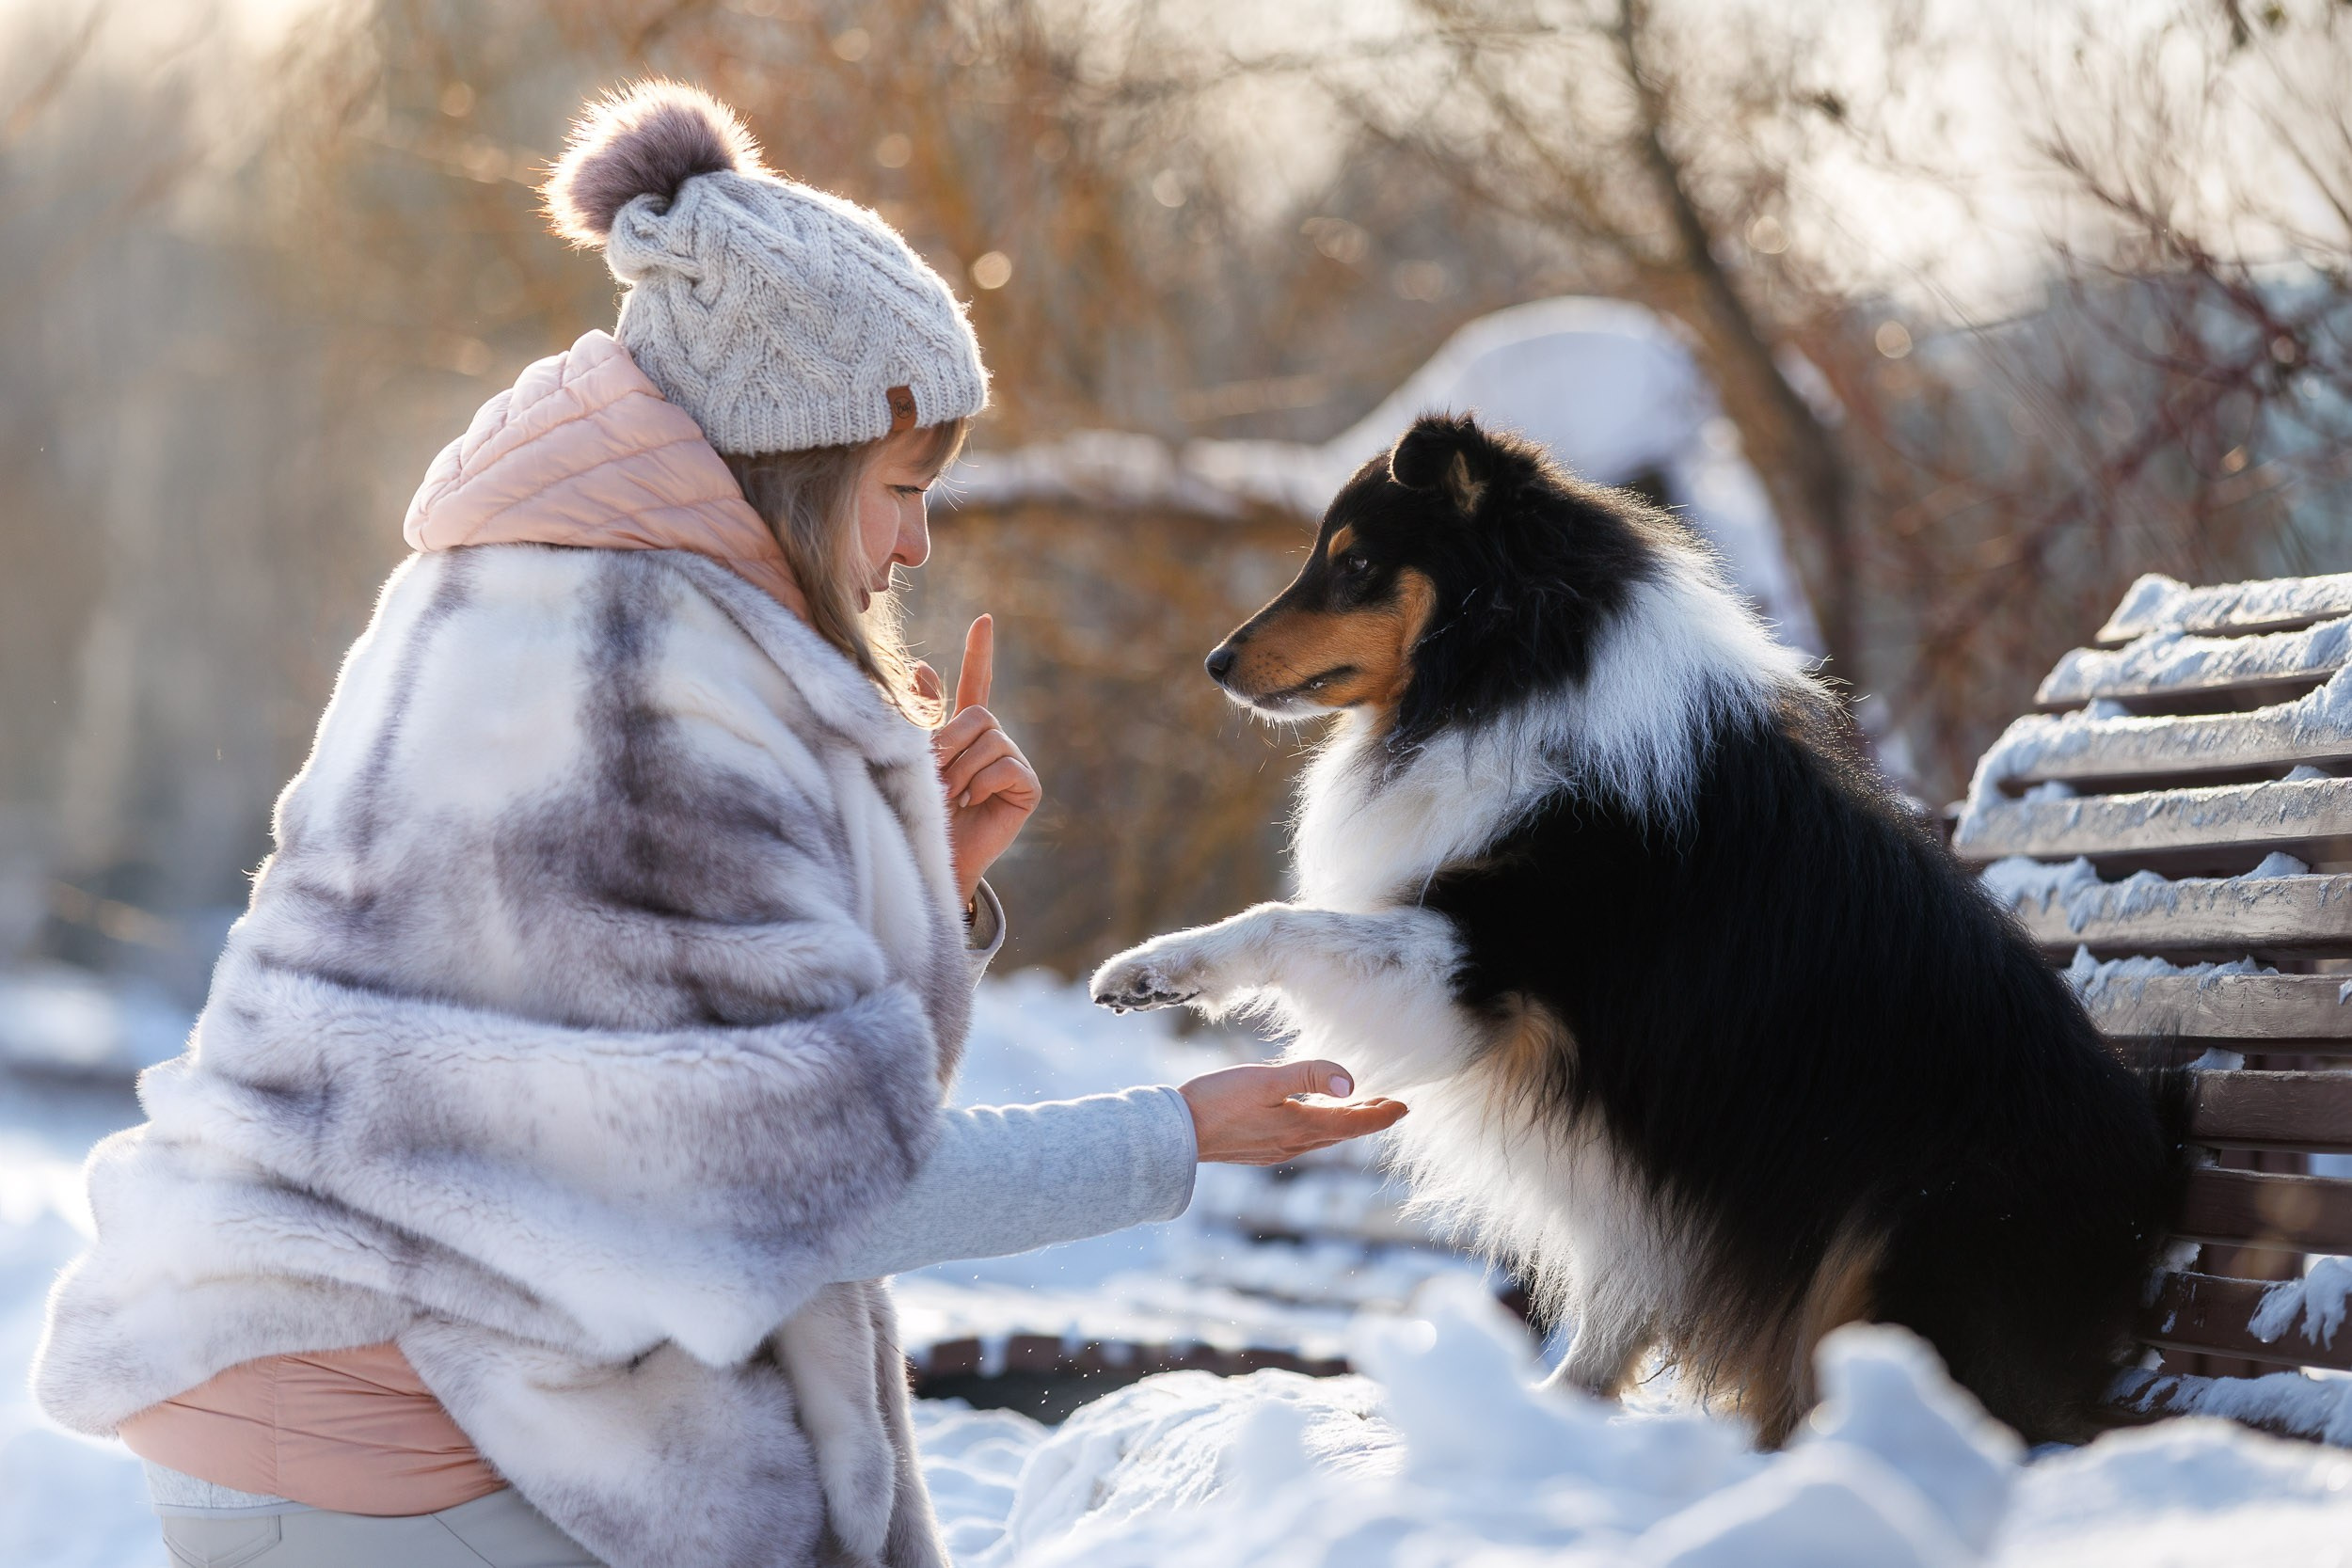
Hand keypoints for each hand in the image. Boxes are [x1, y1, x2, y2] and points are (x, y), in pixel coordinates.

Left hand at [914, 615, 1041, 906]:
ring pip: (989, 742)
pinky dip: (980, 785)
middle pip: (979, 715)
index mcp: (966, 730)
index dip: (980, 652)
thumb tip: (921, 669)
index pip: (976, 682)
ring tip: (950, 796)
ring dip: (961, 770)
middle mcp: (995, 741)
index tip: (984, 620)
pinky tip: (972, 804)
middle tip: (935, 775)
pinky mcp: (1028, 786)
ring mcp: (1014, 762)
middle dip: (950, 742)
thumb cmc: (921, 812)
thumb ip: (922, 718)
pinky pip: (1004, 767)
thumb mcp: (916, 760)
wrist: (936, 859)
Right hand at [1177, 1058, 1408, 1164]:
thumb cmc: (1218, 1100)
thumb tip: (1352, 1082)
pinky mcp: (1261, 1150)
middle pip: (1342, 1133)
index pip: (1353, 1123)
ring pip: (1323, 1139)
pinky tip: (1313, 1119)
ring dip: (1345, 1125)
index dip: (1381, 1115)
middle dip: (1369, 1119)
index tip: (1404, 1106)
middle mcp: (1294, 1144)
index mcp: (1300, 1126)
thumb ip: (1309, 1075)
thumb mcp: (1265, 1078)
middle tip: (1392, 1106)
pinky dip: (1321, 1129)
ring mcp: (1276, 1150)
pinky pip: (1303, 1141)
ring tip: (1360, 1110)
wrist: (1176, 1134)